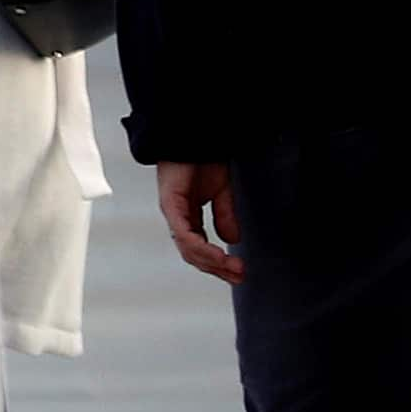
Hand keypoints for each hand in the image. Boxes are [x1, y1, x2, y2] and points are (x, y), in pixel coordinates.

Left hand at [158, 160, 245, 285]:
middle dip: (218, 268)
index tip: (239, 272)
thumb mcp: (221, 191)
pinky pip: (184, 233)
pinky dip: (201, 248)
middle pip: (193, 253)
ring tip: (234, 269)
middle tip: (240, 276)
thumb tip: (232, 239)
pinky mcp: (170, 203)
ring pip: (188, 248)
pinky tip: (218, 255)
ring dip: (212, 263)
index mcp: (189, 215)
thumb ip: (224, 215)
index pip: (199, 248)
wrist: (193, 135)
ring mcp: (172, 210)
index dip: (218, 263)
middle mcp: (178, 216)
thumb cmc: (202, 158)